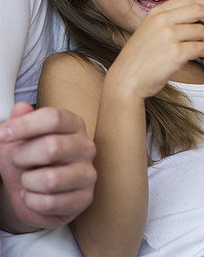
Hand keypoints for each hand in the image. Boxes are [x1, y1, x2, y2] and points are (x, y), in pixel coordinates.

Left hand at [0, 102, 96, 232]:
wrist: (35, 192)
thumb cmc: (30, 160)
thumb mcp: (20, 139)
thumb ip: (21, 120)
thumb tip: (20, 108)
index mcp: (73, 124)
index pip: (53, 118)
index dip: (25, 125)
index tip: (2, 134)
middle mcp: (86, 146)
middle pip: (52, 147)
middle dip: (23, 156)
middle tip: (16, 160)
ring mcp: (88, 173)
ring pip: (50, 179)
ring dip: (27, 182)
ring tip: (27, 180)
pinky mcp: (85, 198)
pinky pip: (50, 203)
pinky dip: (32, 201)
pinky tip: (33, 196)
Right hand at [107, 0, 203, 98]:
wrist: (126, 79)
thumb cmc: (139, 59)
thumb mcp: (148, 30)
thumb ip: (166, 20)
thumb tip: (191, 15)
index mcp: (157, 12)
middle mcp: (163, 21)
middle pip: (199, 10)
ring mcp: (169, 36)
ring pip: (203, 30)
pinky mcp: (176, 54)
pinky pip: (202, 48)